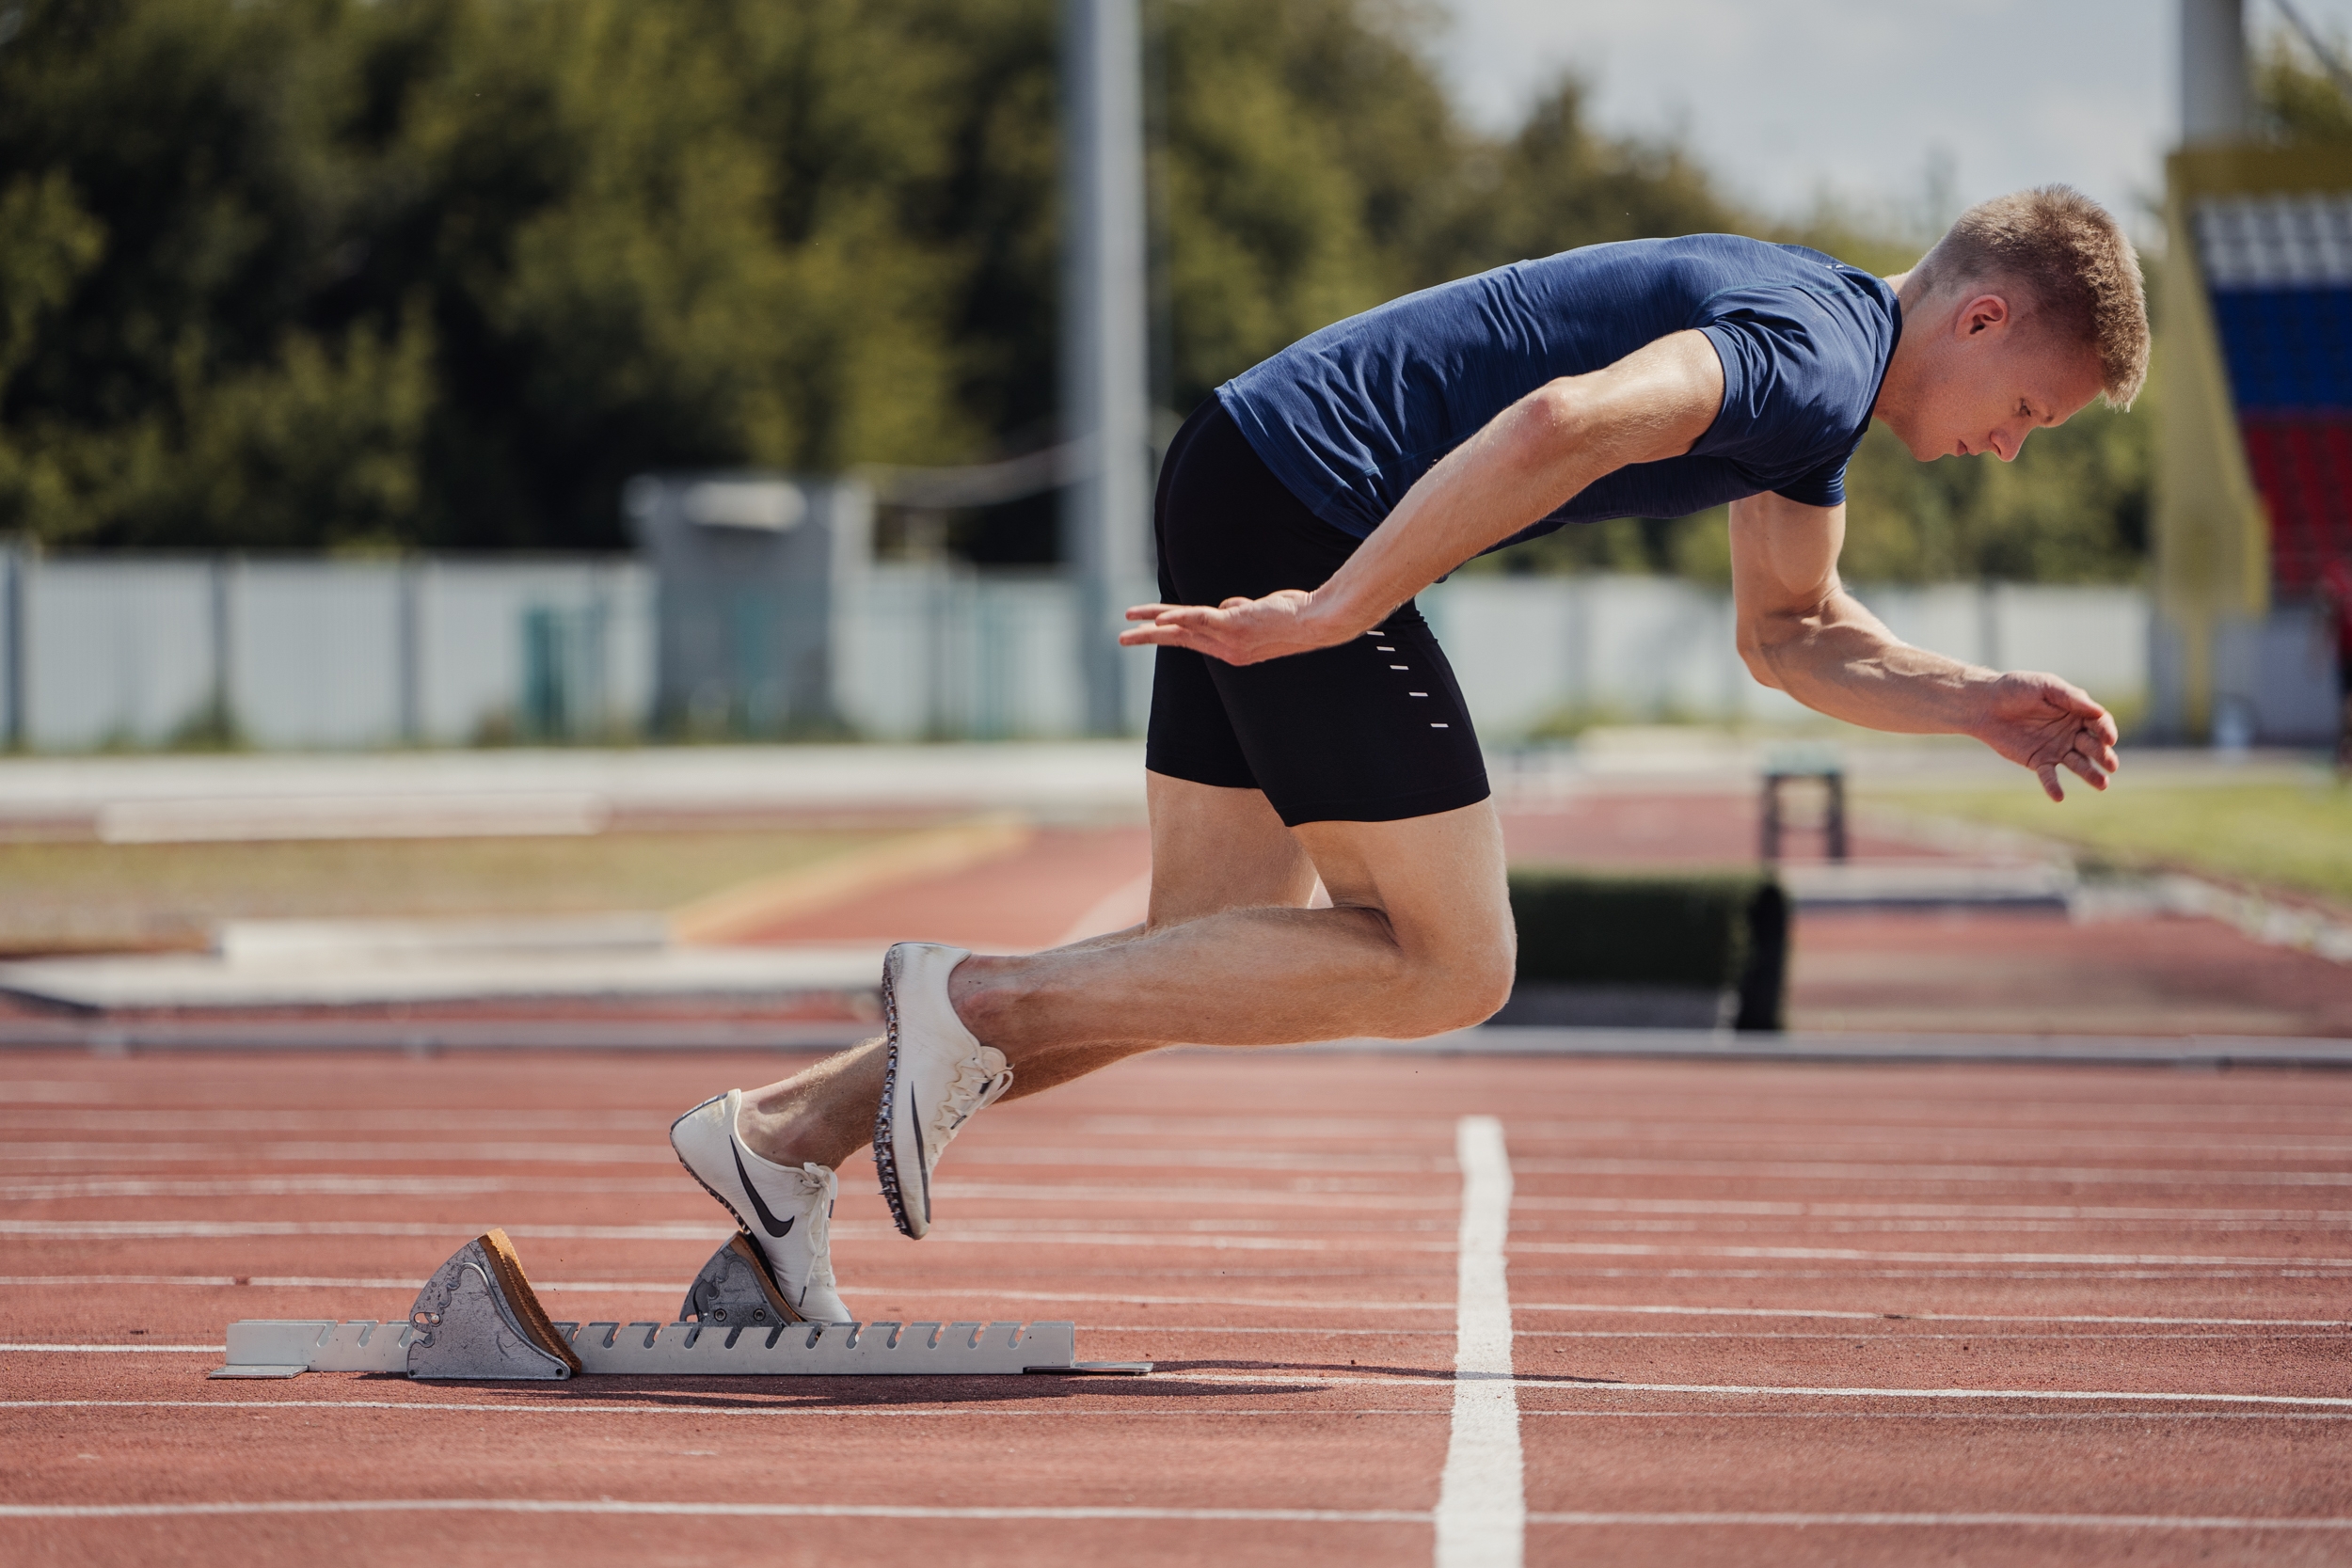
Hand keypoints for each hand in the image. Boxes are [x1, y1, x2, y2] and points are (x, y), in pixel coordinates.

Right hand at [1117, 589, 1355, 665]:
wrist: (1317, 623)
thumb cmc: (1295, 615)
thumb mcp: (1261, 611)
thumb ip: (1240, 609)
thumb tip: (1229, 605)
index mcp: (1231, 649)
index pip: (1190, 637)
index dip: (1167, 629)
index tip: (1148, 625)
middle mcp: (1226, 649)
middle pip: (1178, 639)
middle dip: (1147, 637)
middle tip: (1122, 638)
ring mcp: (1229, 639)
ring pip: (1183, 629)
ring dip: (1153, 626)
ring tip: (1129, 627)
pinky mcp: (1234, 627)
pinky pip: (1200, 621)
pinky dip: (1179, 619)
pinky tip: (1160, 619)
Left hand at [1973, 671, 2119, 800]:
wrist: (1986, 704)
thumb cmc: (2017, 688)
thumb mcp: (2046, 686)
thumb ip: (2071, 698)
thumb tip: (2099, 712)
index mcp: (2077, 713)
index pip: (2099, 724)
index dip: (2106, 731)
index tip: (2109, 739)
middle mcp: (2072, 733)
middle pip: (2092, 746)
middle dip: (2103, 755)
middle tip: (2111, 765)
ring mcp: (2057, 749)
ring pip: (2078, 764)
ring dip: (2090, 774)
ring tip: (2102, 784)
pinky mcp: (2039, 761)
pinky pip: (2049, 776)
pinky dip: (2053, 786)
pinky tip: (2058, 797)